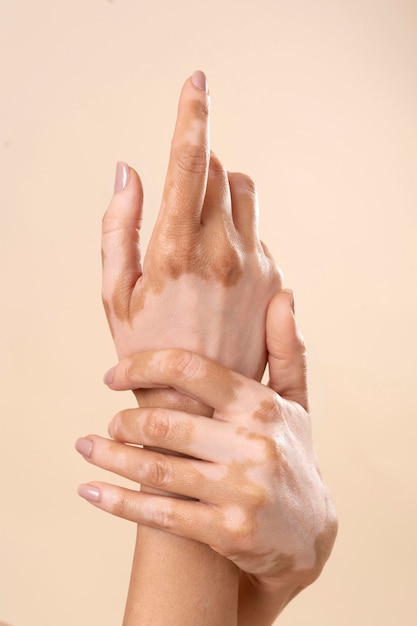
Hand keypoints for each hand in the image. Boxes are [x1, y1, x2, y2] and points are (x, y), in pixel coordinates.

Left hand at [77, 291, 336, 590]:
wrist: (309, 534)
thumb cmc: (293, 454)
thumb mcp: (297, 403)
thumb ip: (287, 350)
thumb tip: (285, 295)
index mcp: (262, 405)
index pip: (191, 370)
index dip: (143, 366)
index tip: (113, 374)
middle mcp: (253, 444)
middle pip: (166, 422)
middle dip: (125, 421)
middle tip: (110, 421)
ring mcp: (241, 490)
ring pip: (157, 468)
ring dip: (110, 456)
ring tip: (86, 447)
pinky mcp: (227, 532)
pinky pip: (161, 514)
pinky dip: (118, 502)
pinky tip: (90, 491)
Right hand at [101, 72, 280, 384]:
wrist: (197, 405)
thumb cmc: (145, 351)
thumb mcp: (114, 292)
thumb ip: (119, 225)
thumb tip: (129, 170)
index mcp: (176, 249)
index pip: (189, 161)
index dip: (192, 114)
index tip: (197, 82)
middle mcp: (224, 251)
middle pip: (220, 170)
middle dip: (199, 167)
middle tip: (179, 200)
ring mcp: (257, 266)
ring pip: (245, 193)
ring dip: (222, 193)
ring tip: (199, 235)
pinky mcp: (275, 281)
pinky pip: (258, 230)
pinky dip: (238, 231)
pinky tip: (220, 271)